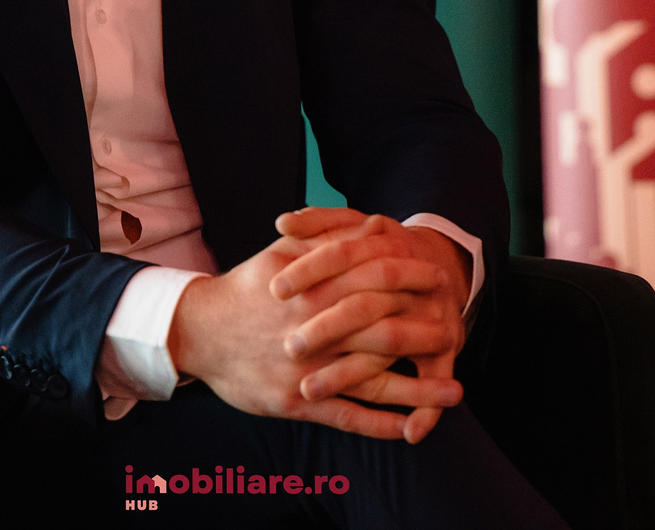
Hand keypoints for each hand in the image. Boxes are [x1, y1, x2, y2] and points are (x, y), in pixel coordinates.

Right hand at [167, 232, 460, 441]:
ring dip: (418, 389)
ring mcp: (307, 369)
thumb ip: (328, 239)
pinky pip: (346, 416)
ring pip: (372, 382)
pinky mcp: (296, 402)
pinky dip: (380, 425)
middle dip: (424, 332)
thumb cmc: (247, 288)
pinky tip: (411, 429)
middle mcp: (314, 330)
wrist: (198, 331)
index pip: (374, 281)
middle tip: (455, 330)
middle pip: (382, 331)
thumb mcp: (282, 253)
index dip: (410, 279)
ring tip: (456, 391)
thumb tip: (375, 225)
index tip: (439, 278)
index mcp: (313, 289)